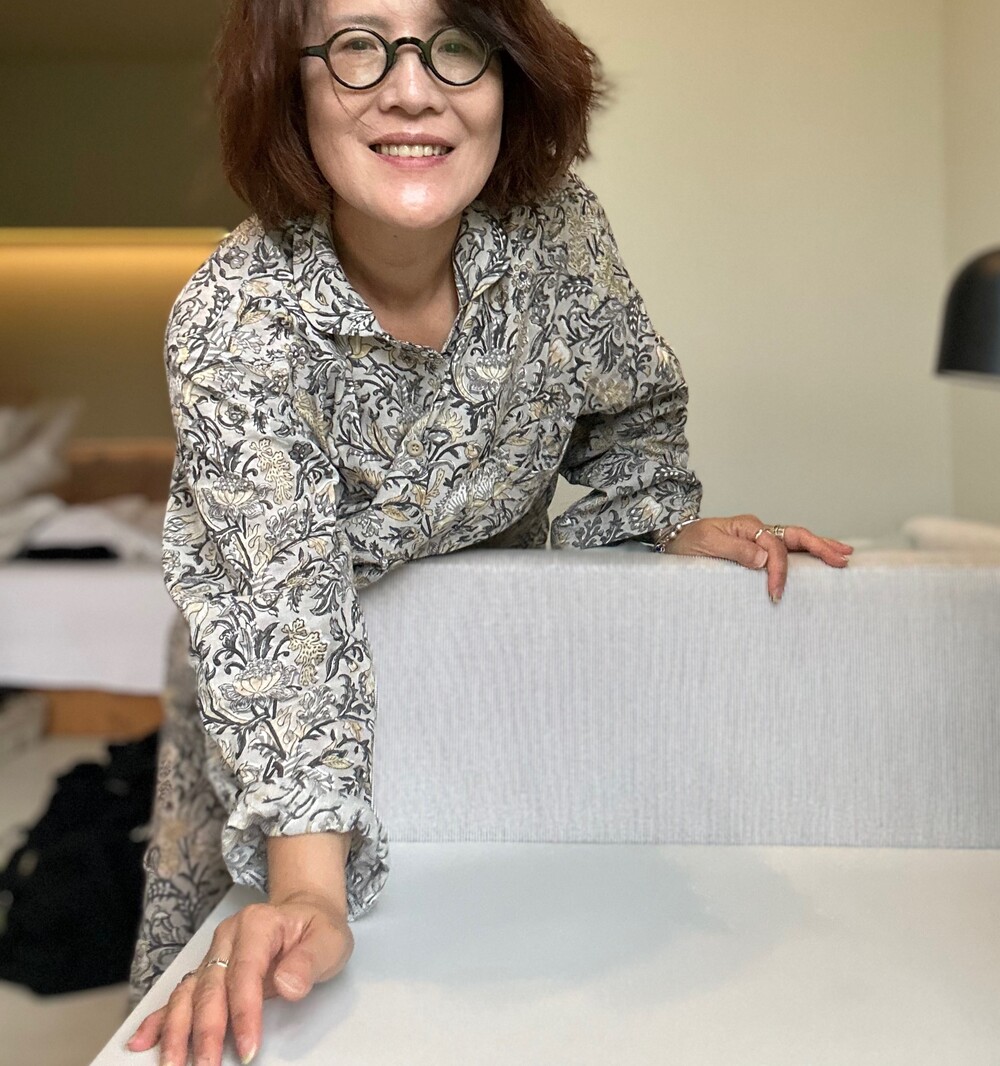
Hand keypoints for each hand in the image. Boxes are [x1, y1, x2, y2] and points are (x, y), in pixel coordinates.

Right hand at [126, 893, 352, 1065]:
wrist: (305, 914)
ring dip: (177, 1032)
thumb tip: (286, 986)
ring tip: (172, 1065)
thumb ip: (309, 961)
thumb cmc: (317, 929)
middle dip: (205, 1031)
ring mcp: (214, 954)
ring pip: (187, 994)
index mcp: (257, 924)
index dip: (244, 1012)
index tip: (247, 1048)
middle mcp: (228, 937)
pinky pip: (178, 995)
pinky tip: (142, 1041)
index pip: (245, 972)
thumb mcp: (329, 940)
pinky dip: (159, 1020)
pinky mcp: (207, 971)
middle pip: (210, 987)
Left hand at [661, 514, 852, 602]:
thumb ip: (735, 551)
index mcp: (747, 527)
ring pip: (795, 542)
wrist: (672, 540)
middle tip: (843, 559)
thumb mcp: (707, 545)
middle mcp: (757, 531)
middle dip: (821, 547)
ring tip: (842, 555)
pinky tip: (817, 561)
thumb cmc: (686, 542)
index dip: (779, 570)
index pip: (775, 547)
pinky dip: (804, 555)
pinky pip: (786, 550)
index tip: (775, 594)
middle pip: (796, 536)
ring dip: (819, 548)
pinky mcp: (755, 549)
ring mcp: (758, 539)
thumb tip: (765, 559)